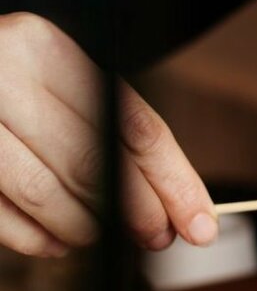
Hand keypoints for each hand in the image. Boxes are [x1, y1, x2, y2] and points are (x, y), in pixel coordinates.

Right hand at [0, 12, 217, 257]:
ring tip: (97, 234)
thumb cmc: (18, 85)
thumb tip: (185, 211)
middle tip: (157, 237)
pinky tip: (55, 241)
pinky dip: (35, 238)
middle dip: (137, 212)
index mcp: (48, 49)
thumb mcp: (70, 87)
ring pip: (45, 193)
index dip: (175, 184)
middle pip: (95, 162)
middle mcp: (3, 74)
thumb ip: (123, 138)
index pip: (135, 128)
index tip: (202, 226)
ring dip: (85, 228)